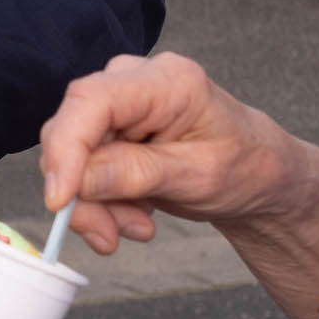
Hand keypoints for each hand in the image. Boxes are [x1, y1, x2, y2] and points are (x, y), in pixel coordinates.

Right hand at [39, 52, 301, 253]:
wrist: (257, 175)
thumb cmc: (244, 167)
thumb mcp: (199, 177)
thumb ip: (138, 174)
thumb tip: (78, 182)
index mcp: (166, 81)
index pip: (91, 100)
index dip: (66, 148)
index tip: (60, 200)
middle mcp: (133, 81)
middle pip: (73, 130)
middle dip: (85, 192)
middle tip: (109, 237)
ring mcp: (119, 104)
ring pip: (73, 156)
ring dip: (96, 204)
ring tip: (139, 227)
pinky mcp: (110, 129)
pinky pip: (83, 168)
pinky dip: (101, 202)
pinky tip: (135, 215)